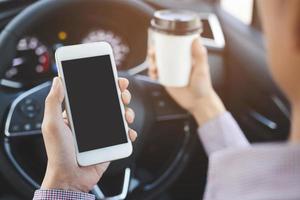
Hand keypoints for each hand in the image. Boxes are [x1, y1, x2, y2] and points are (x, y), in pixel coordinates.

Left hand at [41, 77, 136, 191]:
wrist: (70, 178)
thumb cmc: (58, 154)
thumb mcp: (52, 125)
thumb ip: (53, 102)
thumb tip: (57, 81)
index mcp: (77, 114)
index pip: (92, 94)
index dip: (104, 84)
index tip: (113, 78)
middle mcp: (91, 121)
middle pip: (110, 102)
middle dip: (120, 95)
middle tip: (123, 94)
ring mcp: (102, 133)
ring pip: (119, 116)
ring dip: (127, 112)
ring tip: (127, 115)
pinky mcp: (110, 144)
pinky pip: (124, 135)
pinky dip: (129, 132)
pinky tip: (128, 132)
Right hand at [148, 38, 225, 125]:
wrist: (198, 102)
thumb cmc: (203, 85)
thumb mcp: (202, 69)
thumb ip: (200, 55)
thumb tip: (195, 39)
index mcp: (186, 55)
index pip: (174, 44)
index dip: (164, 41)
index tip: (159, 40)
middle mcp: (178, 61)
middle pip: (162, 52)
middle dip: (154, 51)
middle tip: (152, 54)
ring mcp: (171, 70)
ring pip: (157, 62)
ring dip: (151, 62)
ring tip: (153, 68)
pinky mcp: (167, 79)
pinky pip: (156, 74)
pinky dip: (152, 73)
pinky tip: (153, 75)